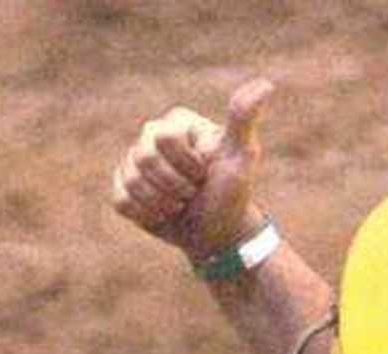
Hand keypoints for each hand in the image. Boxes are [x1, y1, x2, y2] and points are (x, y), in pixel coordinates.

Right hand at [110, 78, 274, 259]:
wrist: (219, 234)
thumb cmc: (231, 194)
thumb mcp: (241, 158)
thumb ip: (243, 121)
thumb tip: (266, 84)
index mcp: (177, 123)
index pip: (164, 139)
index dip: (186, 165)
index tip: (205, 174)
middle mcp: (152, 137)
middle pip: (144, 158)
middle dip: (174, 186)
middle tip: (193, 193)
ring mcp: (135, 162)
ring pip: (131, 182)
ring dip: (162, 203)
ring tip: (179, 205)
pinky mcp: (124, 187)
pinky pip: (121, 201)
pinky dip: (144, 214)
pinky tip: (163, 214)